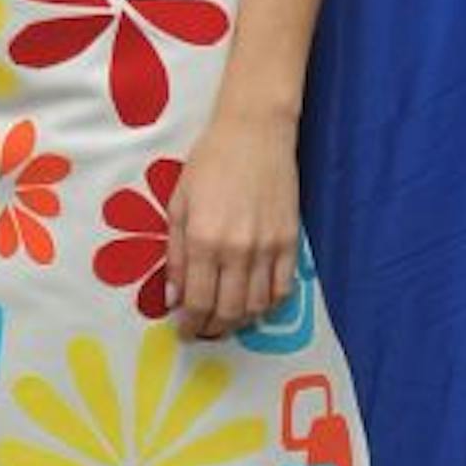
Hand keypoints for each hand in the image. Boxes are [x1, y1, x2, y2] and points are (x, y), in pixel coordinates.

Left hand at [164, 108, 297, 337]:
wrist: (255, 134)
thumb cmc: (209, 164)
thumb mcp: (178, 204)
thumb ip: (175, 254)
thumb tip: (173, 296)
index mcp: (203, 239)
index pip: (197, 301)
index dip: (189, 324)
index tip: (183, 331)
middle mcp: (237, 250)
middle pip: (228, 311)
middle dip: (212, 329)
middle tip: (202, 331)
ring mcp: (268, 248)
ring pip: (257, 306)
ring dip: (239, 322)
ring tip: (225, 321)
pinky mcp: (291, 243)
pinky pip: (283, 290)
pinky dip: (268, 305)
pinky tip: (254, 304)